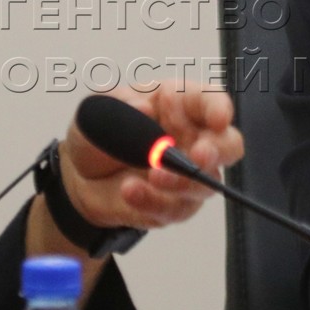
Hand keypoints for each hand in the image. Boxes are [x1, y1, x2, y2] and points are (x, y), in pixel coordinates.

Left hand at [53, 83, 242, 239]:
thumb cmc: (99, 135)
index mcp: (178, 104)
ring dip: (181, 181)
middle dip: (218, 151)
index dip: (219, 108)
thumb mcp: (98, 111)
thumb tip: (143, 108)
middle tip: (198, 156)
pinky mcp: (177, 205)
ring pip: (205, 183)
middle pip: (229, 145)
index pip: (209, 100)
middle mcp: (192, 138)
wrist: (81, 178)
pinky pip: (176, 209)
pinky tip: (130, 191)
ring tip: (152, 177)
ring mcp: (188, 175)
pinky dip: (154, 202)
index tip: (218, 118)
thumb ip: (119, 105)